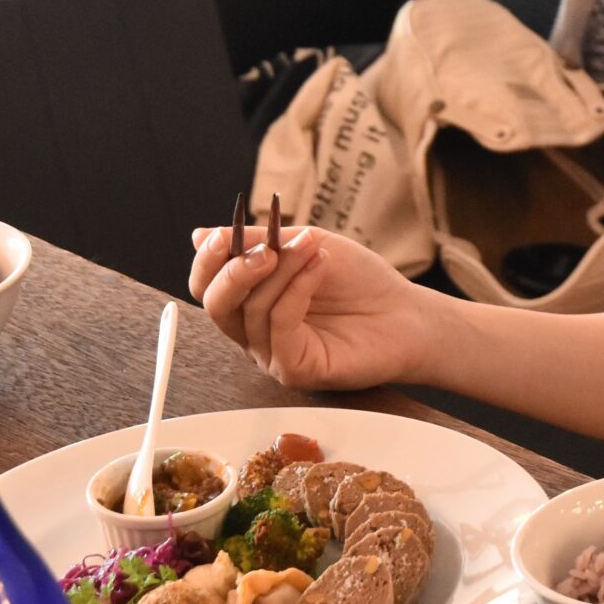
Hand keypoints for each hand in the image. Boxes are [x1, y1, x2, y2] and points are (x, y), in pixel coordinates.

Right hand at [187, 221, 434, 391]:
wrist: (405, 313)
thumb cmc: (357, 280)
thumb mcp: (304, 246)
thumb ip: (257, 240)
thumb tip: (198, 235)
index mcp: (250, 300)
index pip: (207, 285)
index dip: (207, 260)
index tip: (224, 233)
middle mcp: (253, 331)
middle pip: (216, 305)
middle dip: (235, 271)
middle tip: (267, 248)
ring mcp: (272, 353)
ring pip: (252, 311)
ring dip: (283, 270)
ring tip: (314, 247)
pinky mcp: (294, 370)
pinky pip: (280, 328)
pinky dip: (296, 291)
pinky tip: (319, 267)